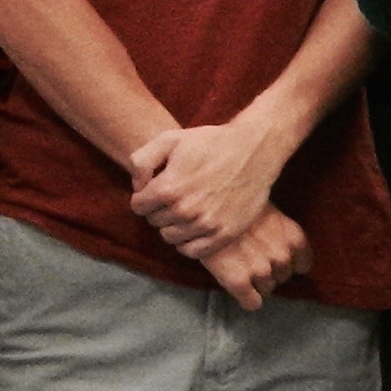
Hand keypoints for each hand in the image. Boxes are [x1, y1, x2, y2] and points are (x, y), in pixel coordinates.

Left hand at [128, 116, 287, 260]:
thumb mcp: (170, 139)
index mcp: (169, 187)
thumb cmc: (210, 143)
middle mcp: (186, 210)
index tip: (156, 190)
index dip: (144, 197)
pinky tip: (193, 227)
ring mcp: (206, 225)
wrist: (254, 151)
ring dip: (172, 225)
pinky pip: (192, 251)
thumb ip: (141, 161)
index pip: (138, 206)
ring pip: (170, 237)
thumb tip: (137, 187)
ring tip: (184, 210)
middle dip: (159, 209)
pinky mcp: (224, 235)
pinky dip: (187, 242)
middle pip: (154, 222)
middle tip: (174, 197)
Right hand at [196, 206, 309, 311]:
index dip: (288, 262)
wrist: (202, 206)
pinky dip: (246, 298)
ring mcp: (261, 270)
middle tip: (249, 258)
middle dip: (268, 270)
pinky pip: (252, 303)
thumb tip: (274, 243)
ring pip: (267, 290)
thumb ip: (276, 229)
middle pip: (282, 277)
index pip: (302, 264)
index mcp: (292, 236)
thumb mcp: (263, 207)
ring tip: (238, 266)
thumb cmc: (231, 201)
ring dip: (254, 282)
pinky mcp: (238, 282)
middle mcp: (281, 255)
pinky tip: (237, 286)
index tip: (274, 259)